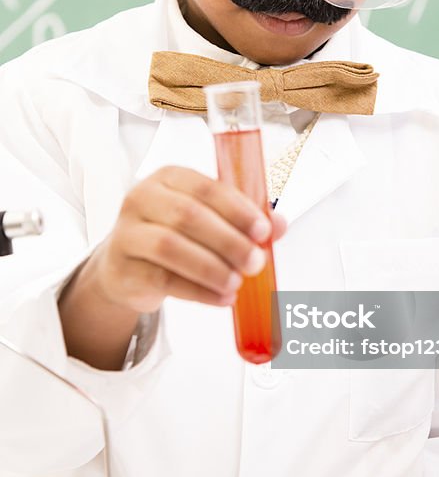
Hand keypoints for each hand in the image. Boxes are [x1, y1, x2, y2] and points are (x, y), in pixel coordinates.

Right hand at [59, 165, 285, 367]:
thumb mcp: (209, 219)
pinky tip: (221, 298)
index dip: (238, 209)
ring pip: (170, 248)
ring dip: (211, 268)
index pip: (206, 187)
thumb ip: (243, 219)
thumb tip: (279, 225)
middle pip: (188, 216)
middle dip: (228, 241)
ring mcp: (127, 234)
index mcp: (169, 178)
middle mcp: (142, 199)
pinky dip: (198, 292)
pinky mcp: (123, 269)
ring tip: (236, 283)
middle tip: (256, 262)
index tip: (263, 231)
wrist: (126, 266)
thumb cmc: (173, 234)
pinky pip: (162, 280)